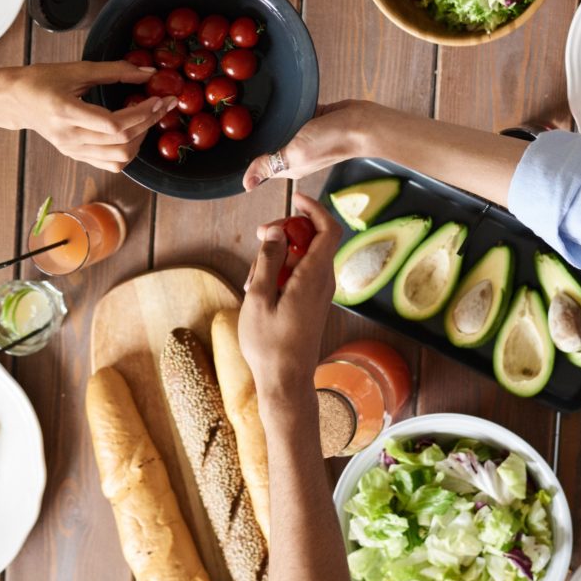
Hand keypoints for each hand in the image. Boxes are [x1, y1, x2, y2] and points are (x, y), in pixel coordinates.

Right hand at [7, 60, 176, 170]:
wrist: (15, 100)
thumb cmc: (40, 80)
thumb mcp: (76, 69)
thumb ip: (114, 71)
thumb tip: (148, 73)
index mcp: (66, 112)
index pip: (114, 124)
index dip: (142, 113)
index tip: (158, 98)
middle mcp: (70, 137)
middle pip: (121, 141)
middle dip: (149, 122)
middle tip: (163, 104)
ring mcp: (72, 150)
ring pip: (119, 158)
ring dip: (141, 139)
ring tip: (149, 118)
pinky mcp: (75, 155)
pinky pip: (110, 164)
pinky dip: (128, 151)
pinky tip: (135, 132)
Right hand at [239, 193, 340, 397]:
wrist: (286, 381)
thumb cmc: (270, 344)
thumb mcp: (259, 296)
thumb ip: (267, 259)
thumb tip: (275, 230)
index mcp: (314, 276)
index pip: (328, 229)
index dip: (315, 208)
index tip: (295, 200)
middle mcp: (324, 281)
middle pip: (314, 239)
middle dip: (287, 231)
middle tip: (260, 237)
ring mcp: (320, 292)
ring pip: (304, 257)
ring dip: (279, 256)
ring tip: (253, 278)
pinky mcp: (312, 302)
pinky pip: (301, 274)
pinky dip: (282, 272)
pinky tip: (260, 290)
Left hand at [243, 99, 387, 190]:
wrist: (363, 124)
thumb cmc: (330, 142)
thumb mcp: (295, 154)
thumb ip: (270, 164)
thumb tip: (246, 184)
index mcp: (289, 167)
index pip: (261, 166)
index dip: (246, 159)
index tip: (227, 146)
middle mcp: (296, 153)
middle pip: (269, 146)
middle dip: (255, 137)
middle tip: (232, 120)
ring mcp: (305, 137)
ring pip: (281, 129)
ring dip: (271, 120)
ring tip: (249, 106)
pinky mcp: (313, 120)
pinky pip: (295, 114)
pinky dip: (287, 109)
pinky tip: (277, 99)